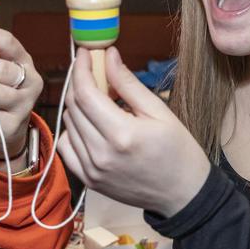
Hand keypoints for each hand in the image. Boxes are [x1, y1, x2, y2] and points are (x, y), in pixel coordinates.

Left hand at [58, 47, 209, 216]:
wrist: (183, 194)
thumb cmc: (178, 150)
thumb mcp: (159, 111)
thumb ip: (129, 83)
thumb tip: (108, 55)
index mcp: (122, 134)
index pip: (86, 93)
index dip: (81, 69)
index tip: (84, 53)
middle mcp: (101, 154)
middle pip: (73, 106)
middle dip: (79, 82)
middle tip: (94, 72)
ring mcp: (92, 170)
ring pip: (68, 124)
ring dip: (77, 106)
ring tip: (100, 101)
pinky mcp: (88, 180)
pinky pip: (66, 147)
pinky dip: (73, 130)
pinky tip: (91, 126)